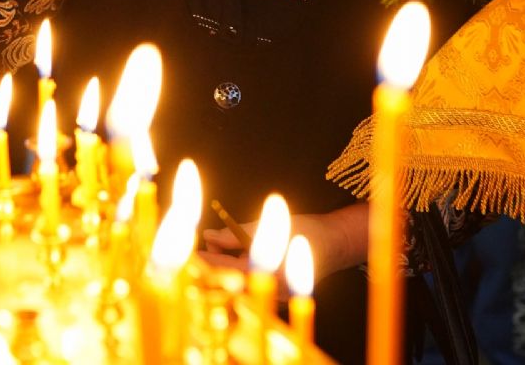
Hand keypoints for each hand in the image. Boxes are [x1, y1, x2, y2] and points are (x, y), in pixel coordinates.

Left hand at [198, 204, 370, 291]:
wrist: (335, 245)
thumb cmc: (306, 231)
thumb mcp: (272, 226)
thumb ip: (238, 233)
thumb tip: (209, 235)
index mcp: (271, 274)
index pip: (228, 271)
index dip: (206, 262)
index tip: (189, 252)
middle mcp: (270, 292)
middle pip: (227, 285)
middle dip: (210, 268)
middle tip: (198, 250)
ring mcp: (271, 298)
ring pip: (233, 288)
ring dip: (219, 271)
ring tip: (213, 251)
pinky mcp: (272, 298)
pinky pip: (244, 289)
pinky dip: (232, 275)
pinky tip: (227, 257)